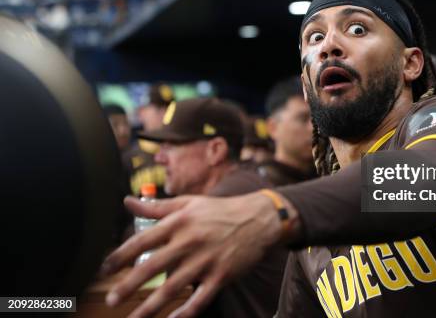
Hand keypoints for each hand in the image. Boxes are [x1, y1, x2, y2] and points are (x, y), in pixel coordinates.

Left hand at [100, 191, 296, 317]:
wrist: (259, 219)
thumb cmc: (220, 210)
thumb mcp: (189, 203)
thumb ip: (156, 207)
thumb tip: (127, 201)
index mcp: (179, 222)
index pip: (142, 240)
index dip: (120, 256)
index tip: (104, 269)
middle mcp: (189, 242)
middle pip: (152, 267)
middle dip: (128, 286)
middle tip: (111, 299)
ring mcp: (206, 261)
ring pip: (172, 288)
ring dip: (149, 306)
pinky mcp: (221, 276)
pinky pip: (200, 299)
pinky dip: (184, 312)